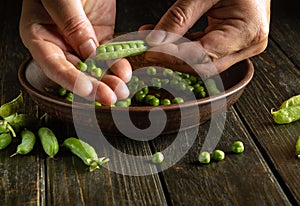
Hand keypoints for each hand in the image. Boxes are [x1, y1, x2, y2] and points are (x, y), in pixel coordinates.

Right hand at [20, 0, 131, 104]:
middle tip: (109, 97)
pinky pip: (109, 54)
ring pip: (95, 67)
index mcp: (38, 35)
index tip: (86, 90)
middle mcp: (59, 42)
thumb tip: (88, 52)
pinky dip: (118, 64)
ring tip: (121, 89)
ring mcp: (81, 41)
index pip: (53, 65)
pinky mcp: (99, 36)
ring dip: (108, 80)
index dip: (70, 80)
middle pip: (76, 71)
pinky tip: (125, 72)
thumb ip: (72, 24)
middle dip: (94, 86)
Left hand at [141, 0, 269, 76]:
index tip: (150, 52)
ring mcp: (241, 47)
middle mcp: (247, 46)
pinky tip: (165, 40)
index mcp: (247, 31)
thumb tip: (155, 40)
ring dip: (174, 55)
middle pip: (202, 66)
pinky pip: (204, 53)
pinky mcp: (232, 45)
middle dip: (172, 61)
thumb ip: (180, 17)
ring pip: (201, 63)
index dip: (174, 57)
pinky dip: (183, 48)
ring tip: (152, 41)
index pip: (203, 55)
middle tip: (147, 51)